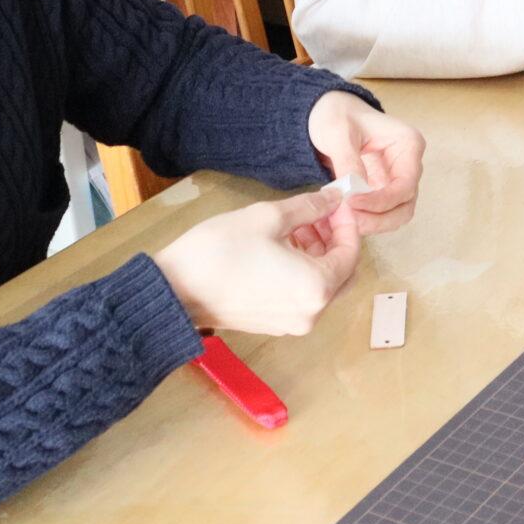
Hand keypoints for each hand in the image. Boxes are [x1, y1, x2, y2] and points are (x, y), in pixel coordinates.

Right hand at [153, 191, 360, 335]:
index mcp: (316, 288)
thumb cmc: (218, 253)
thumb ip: (310, 207)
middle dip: (335, 239)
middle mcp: (310, 313)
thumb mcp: (268, 217)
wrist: (173, 290)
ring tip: (298, 224)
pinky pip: (302, 295)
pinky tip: (284, 246)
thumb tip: (334, 199)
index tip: (337, 201)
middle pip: (341, 273)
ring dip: (318, 253)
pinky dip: (302, 270)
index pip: (350, 253)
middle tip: (320, 211)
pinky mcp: (272, 324)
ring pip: (321, 284)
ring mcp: (291, 323)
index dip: (347, 223)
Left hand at [307, 91, 423, 235]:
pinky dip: (364, 221)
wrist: (325, 113)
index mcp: (408, 144)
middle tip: (349, 222)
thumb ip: (348, 162)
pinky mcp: (381, 190)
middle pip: (405, 205)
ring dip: (372, 224)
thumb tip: (354, 192)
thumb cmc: (336, 114)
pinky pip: (380, 214)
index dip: (382, 200)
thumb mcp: (337, 133)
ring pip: (395, 215)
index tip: (352, 204)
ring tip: (343, 222)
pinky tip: (341, 219)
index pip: (405, 184)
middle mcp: (408, 164)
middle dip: (379, 219)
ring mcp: (396, 179)